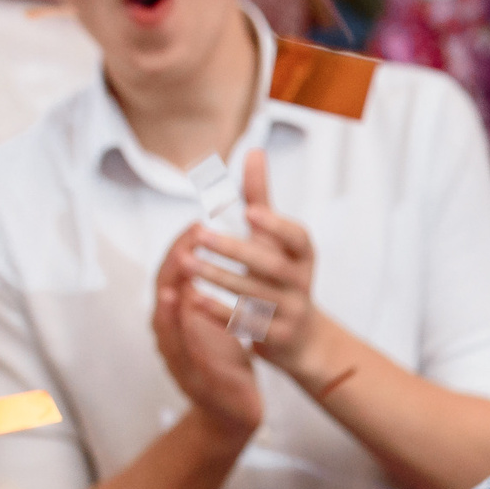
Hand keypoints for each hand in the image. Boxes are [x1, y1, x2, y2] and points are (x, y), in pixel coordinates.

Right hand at [152, 225, 262, 438]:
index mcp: (179, 316)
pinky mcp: (193, 383)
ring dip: (169, 311)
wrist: (234, 412)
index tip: (198, 224)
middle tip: (188, 245)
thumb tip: (214, 250)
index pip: (175, 274)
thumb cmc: (225, 361)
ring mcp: (178, 359)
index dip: (182, 249)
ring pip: (167, 331)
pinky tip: (193, 339)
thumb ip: (214, 288)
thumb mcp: (219, 318)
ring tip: (173, 289)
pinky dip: (186, 348)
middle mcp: (171, 334)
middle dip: (174, 269)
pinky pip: (186, 363)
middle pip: (164, 294)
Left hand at [177, 149, 324, 381]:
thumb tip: (254, 150)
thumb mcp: (276, 238)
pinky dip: (220, 312)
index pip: (296, 237)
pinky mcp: (277, 337)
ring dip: (219, 278)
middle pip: (271, 266)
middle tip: (199, 235)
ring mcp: (290, 311)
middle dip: (235, 250)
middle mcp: (301, 282)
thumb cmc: (282, 275)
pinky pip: (247, 325)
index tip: (250, 212)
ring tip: (186, 263)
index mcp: (302, 255)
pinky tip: (193, 299)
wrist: (303, 338)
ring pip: (255, 295)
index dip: (276, 225)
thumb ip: (262, 197)